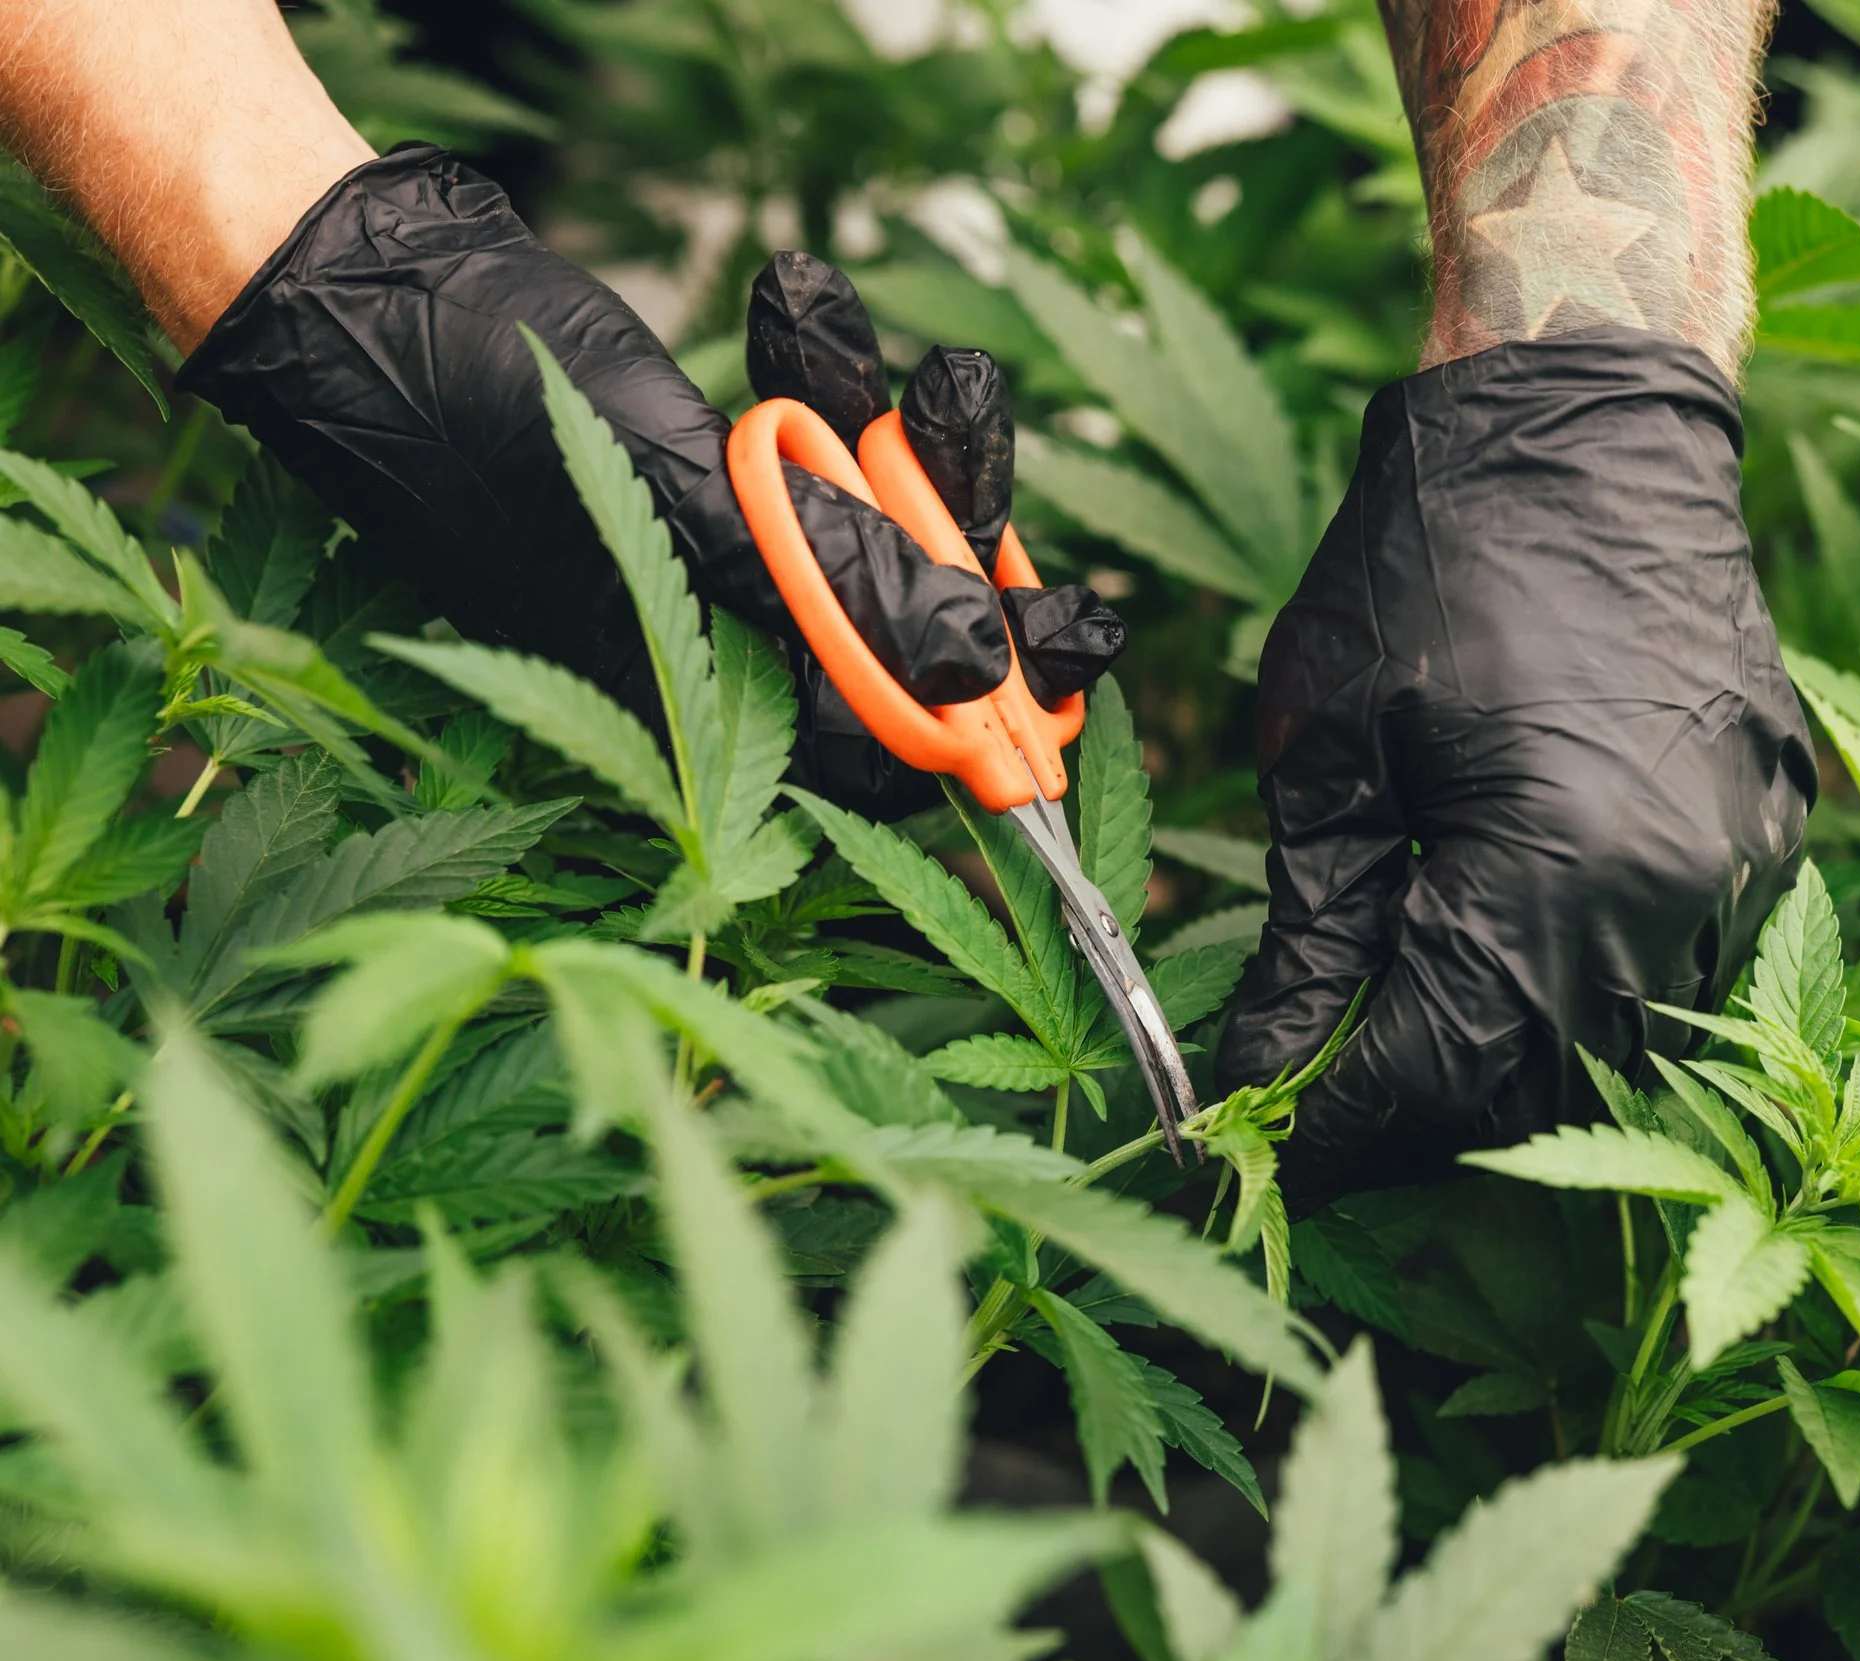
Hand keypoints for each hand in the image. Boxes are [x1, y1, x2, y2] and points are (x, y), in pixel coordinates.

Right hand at [175, 148, 1119, 815]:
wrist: (356, 284)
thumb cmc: (473, 398)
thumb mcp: (665, 493)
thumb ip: (818, 580)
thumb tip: (970, 667)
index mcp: (695, 688)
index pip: (880, 750)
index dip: (993, 718)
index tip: (1076, 655)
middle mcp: (714, 638)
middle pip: (902, 636)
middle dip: (973, 550)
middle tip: (1019, 495)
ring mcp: (713, 557)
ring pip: (872, 530)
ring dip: (914, 445)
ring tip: (938, 378)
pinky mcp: (709, 475)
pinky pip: (808, 452)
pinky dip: (826, 378)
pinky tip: (799, 305)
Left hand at [1213, 328, 1816, 1211]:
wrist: (1587, 423)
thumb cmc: (1434, 557)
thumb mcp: (1328, 749)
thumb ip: (1310, 931)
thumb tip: (1262, 1069)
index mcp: (1558, 865)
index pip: (1432, 1073)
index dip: (1327, 1129)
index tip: (1243, 1152)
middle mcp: (1676, 895)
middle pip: (1529, 1090)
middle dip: (1404, 1117)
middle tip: (1301, 1100)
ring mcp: (1741, 870)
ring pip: (1605, 1052)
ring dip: (1487, 1071)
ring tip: (1381, 1035)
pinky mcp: (1763, 840)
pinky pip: (1664, 979)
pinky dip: (1565, 1002)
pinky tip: (1485, 963)